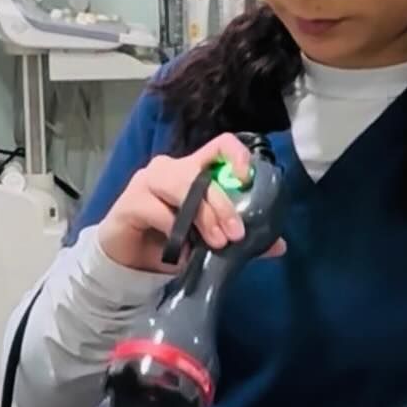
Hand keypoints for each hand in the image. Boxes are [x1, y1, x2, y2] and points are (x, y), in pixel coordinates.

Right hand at [97, 134, 287, 273]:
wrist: (128, 261)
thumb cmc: (169, 241)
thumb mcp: (208, 239)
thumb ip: (238, 236)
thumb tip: (279, 246)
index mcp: (192, 170)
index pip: (219, 145)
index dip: (236, 156)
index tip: (246, 180)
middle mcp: (169, 168)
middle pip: (201, 173)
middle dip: (223, 204)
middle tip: (236, 234)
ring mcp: (147, 182)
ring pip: (181, 186)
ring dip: (202, 216)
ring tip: (215, 243)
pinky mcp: (130, 202)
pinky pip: (158, 211)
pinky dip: (175, 233)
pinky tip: (183, 252)